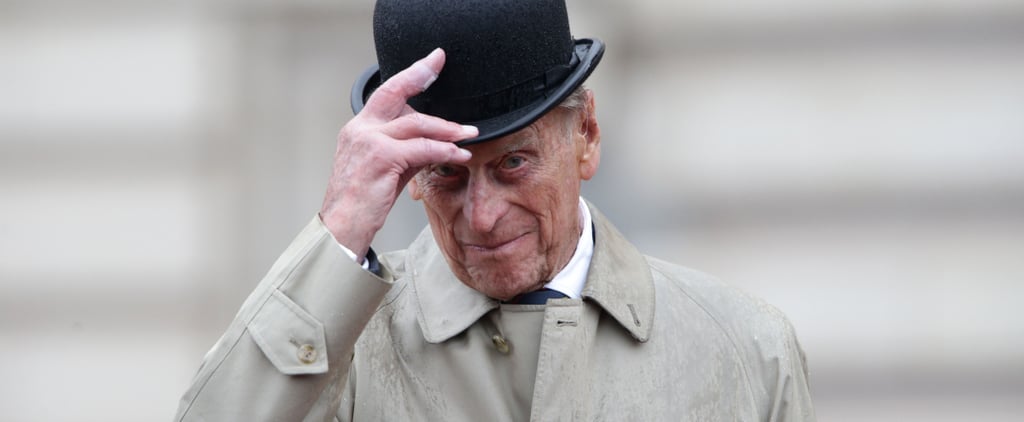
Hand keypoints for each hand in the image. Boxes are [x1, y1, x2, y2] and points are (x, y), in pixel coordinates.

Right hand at [320, 48, 476, 259]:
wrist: (342, 227)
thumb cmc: (362, 202)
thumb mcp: (386, 169)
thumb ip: (407, 150)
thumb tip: (436, 142)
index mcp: (359, 128)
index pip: (386, 93)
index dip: (410, 75)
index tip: (431, 61)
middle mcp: (361, 129)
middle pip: (395, 92)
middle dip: (421, 75)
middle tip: (441, 65)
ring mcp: (370, 141)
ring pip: (417, 124)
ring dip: (447, 129)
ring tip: (467, 134)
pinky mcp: (382, 157)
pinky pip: (422, 148)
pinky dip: (444, 150)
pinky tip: (458, 155)